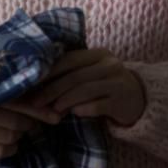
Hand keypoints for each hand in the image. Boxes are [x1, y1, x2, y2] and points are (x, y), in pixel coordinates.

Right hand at [0, 101, 58, 163]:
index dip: (38, 110)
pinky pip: (2, 151)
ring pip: (10, 137)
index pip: (18, 102)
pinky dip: (10, 149)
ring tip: (10, 130)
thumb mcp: (4, 99)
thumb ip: (26, 98)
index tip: (57, 117)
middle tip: (26, 123)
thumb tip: (57, 110)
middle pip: (17, 123)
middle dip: (27, 124)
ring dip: (17, 136)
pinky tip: (4, 142)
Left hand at [20, 48, 145, 126]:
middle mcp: (109, 64)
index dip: (48, 72)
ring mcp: (117, 81)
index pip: (69, 59)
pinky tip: (74, 114)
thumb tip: (37, 86)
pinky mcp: (122, 100)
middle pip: (75, 76)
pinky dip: (84, 109)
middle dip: (52, 89)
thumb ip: (70, 76)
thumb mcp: (90, 75)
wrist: (138, 99)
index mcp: (98, 54)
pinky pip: (99, 105)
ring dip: (65, 100)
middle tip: (35, 102)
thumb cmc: (105, 86)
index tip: (30, 84)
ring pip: (85, 89)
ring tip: (51, 110)